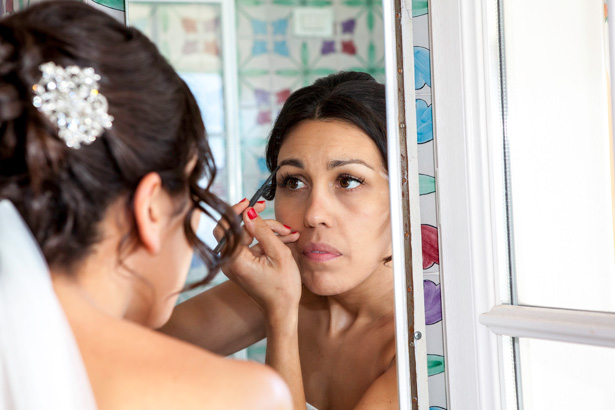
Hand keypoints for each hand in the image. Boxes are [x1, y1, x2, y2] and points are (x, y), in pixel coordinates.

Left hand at [218, 199, 301, 320]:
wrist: (282, 311)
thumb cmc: (282, 287)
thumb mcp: (278, 254)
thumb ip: (262, 230)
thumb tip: (249, 211)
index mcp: (235, 259)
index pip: (225, 227)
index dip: (235, 211)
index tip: (249, 202)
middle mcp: (230, 261)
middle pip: (237, 229)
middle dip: (258, 221)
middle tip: (272, 213)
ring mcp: (236, 263)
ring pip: (247, 235)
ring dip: (268, 231)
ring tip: (290, 234)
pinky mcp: (243, 264)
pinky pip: (252, 244)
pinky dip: (267, 240)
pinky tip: (286, 239)